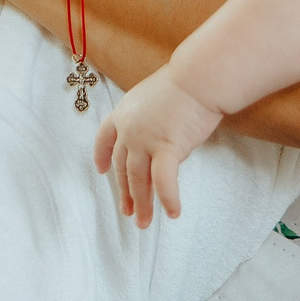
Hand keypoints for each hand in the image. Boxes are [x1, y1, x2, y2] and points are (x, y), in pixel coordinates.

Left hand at [93, 64, 222, 226]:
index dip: (102, 156)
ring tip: (144, 222)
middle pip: (122, 167)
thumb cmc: (184, 84)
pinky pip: (163, 182)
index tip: (101, 171)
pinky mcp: (166, 148)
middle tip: (128, 211)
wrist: (197, 78)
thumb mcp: (153, 99)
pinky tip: (172, 212)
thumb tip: (155, 139)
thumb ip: (147, 120)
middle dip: (125, 192)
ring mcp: (144, 140)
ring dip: (142, 204)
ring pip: (138, 180)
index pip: (104, 139)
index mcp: (123, 112)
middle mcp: (129, 129)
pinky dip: (167, 199)